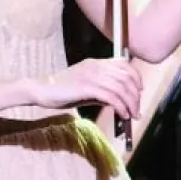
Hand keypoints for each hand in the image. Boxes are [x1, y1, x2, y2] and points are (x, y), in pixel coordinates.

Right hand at [28, 58, 142, 120]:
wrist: (41, 90)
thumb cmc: (61, 91)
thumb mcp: (86, 89)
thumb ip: (102, 92)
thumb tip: (119, 102)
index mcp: (96, 63)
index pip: (124, 64)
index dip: (136, 78)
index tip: (139, 92)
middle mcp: (96, 66)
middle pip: (126, 77)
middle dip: (135, 96)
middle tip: (136, 110)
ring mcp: (91, 75)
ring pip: (121, 87)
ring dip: (130, 103)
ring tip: (131, 115)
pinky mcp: (85, 86)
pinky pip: (110, 95)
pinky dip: (120, 106)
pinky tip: (121, 114)